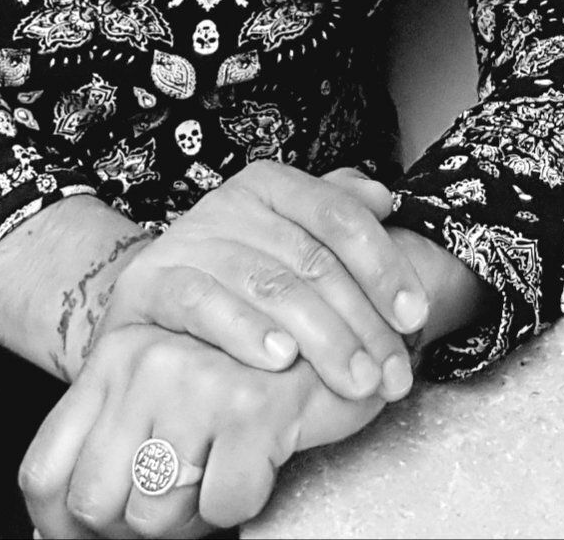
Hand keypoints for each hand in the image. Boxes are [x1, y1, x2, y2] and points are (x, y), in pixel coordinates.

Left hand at [20, 323, 385, 538]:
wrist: (338, 334)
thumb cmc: (248, 373)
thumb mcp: (164, 391)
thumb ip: (112, 443)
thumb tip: (56, 532)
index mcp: (113, 356)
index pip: (45, 475)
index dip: (62, 527)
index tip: (105, 533)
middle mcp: (145, 361)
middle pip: (96, 504)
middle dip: (138, 525)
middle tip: (184, 498)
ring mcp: (196, 381)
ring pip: (155, 516)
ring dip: (193, 517)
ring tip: (223, 471)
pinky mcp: (252, 407)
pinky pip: (221, 507)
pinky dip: (241, 503)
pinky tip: (259, 461)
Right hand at [101, 163, 428, 403]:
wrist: (147, 307)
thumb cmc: (238, 280)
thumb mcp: (288, 242)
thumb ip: (337, 214)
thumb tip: (383, 197)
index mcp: (269, 185)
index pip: (338, 215)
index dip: (383, 266)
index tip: (415, 317)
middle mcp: (227, 204)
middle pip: (310, 259)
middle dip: (362, 322)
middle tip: (393, 374)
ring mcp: (186, 242)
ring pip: (267, 283)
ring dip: (321, 336)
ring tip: (355, 378)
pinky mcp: (148, 285)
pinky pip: (202, 303)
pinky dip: (244, 330)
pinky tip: (280, 359)